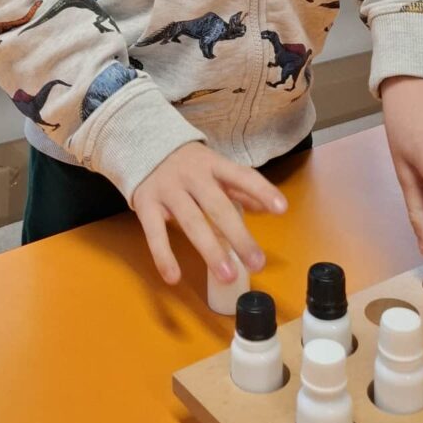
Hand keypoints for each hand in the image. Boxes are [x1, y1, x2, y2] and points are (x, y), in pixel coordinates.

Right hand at [130, 141, 288, 285]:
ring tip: (228, 276)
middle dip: (238, 236)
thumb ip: (239, 188)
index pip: (241, 176)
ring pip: (191, 222)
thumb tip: (268, 208)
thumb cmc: (187, 164)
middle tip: (257, 263)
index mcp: (213, 164)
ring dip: (210, 250)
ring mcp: (168, 190)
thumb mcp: (214, 168)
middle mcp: (192, 176)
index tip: (282, 208)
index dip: (262, 190)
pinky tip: (174, 278)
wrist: (140, 144)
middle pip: (217, 206)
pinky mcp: (146, 205)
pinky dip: (164, 256)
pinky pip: (155, 233)